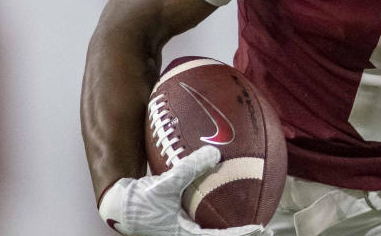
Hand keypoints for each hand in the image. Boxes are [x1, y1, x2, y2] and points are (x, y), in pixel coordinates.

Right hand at [98, 146, 272, 235]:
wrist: (117, 203)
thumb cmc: (138, 199)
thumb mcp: (165, 183)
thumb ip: (190, 168)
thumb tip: (215, 153)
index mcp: (183, 234)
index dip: (242, 233)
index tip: (260, 227)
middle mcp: (185, 234)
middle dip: (240, 232)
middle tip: (262, 225)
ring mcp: (182, 229)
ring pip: (211, 229)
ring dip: (229, 224)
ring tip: (250, 215)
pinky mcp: (179, 221)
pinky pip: (202, 218)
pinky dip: (215, 210)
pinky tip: (224, 196)